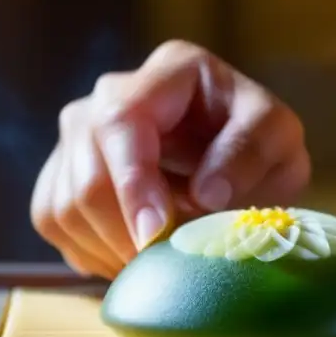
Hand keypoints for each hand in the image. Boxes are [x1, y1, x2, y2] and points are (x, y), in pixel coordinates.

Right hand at [30, 40, 310, 277]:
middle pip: (88, 174)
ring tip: (161, 260)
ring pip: (65, 207)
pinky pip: (56, 224)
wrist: (241, 160)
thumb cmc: (260, 144)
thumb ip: (251, 152)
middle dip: (125, 232)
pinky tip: (136, 256)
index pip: (122, 122)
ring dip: (113, 249)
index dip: (133, 182)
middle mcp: (109, 95)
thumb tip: (205, 193)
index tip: (155, 232)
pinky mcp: (62, 175)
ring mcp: (77, 134)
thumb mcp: (279, 138)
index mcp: (170, 70)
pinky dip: (95, 255)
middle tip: (166, 266)